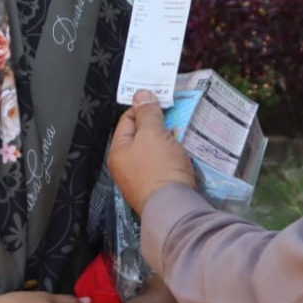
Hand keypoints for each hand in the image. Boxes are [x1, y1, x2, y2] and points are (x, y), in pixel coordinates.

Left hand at [108, 90, 196, 213]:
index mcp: (118, 152)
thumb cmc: (159, 169)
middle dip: (158, 126)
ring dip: (168, 142)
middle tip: (175, 118)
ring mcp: (141, 180)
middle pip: (141, 137)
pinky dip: (173, 158)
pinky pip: (164, 166)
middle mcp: (126, 167)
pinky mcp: (158, 189)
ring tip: (182, 134)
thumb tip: (140, 94)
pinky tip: (184, 154)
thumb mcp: (152, 134)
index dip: (144, 108)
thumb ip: (147, 113)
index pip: (127, 120)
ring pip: (155, 151)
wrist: (175, 208)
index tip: (162, 103)